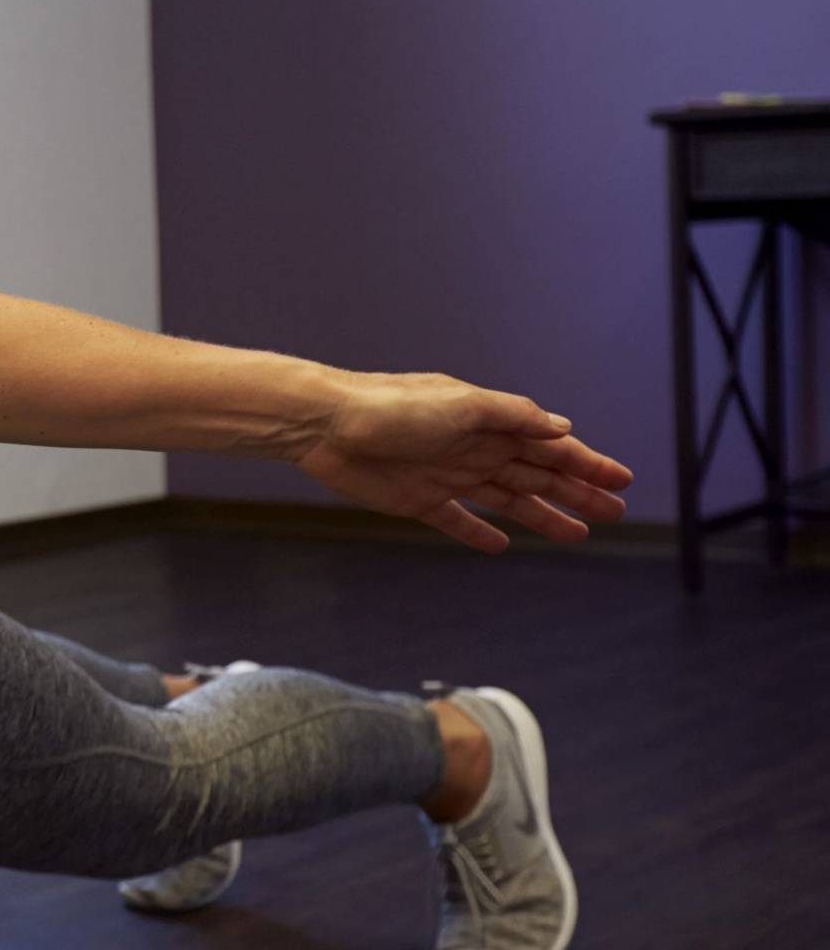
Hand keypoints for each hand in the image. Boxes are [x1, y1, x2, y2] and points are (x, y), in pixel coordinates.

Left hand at [294, 371, 632, 551]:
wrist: (326, 425)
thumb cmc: (393, 406)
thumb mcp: (461, 404)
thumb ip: (512, 416)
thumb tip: (563, 428)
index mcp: (490, 424)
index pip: (551, 448)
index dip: (587, 464)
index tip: (623, 481)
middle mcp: (475, 449)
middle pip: (538, 476)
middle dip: (577, 493)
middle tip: (615, 513)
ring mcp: (449, 476)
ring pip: (508, 500)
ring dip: (542, 516)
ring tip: (577, 534)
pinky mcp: (419, 500)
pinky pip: (458, 521)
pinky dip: (480, 532)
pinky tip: (501, 545)